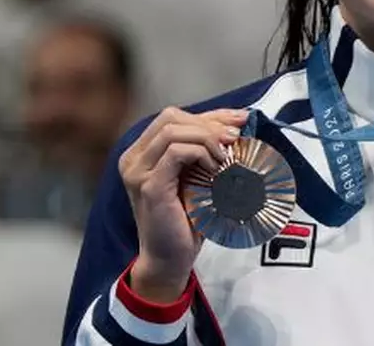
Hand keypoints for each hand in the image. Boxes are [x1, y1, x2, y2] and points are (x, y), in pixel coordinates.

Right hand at [119, 106, 248, 301]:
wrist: (170, 258)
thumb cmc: (186, 219)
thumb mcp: (198, 175)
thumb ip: (206, 149)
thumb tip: (236, 122)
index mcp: (142, 153)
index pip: (174, 117)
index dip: (210, 114)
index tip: (240, 119)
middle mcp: (133, 159)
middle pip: (170, 116)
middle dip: (209, 123)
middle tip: (236, 138)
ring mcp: (137, 171)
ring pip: (172, 130)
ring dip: (206, 137)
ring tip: (226, 155)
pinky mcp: (149, 186)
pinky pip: (176, 152)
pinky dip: (201, 153)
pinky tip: (215, 168)